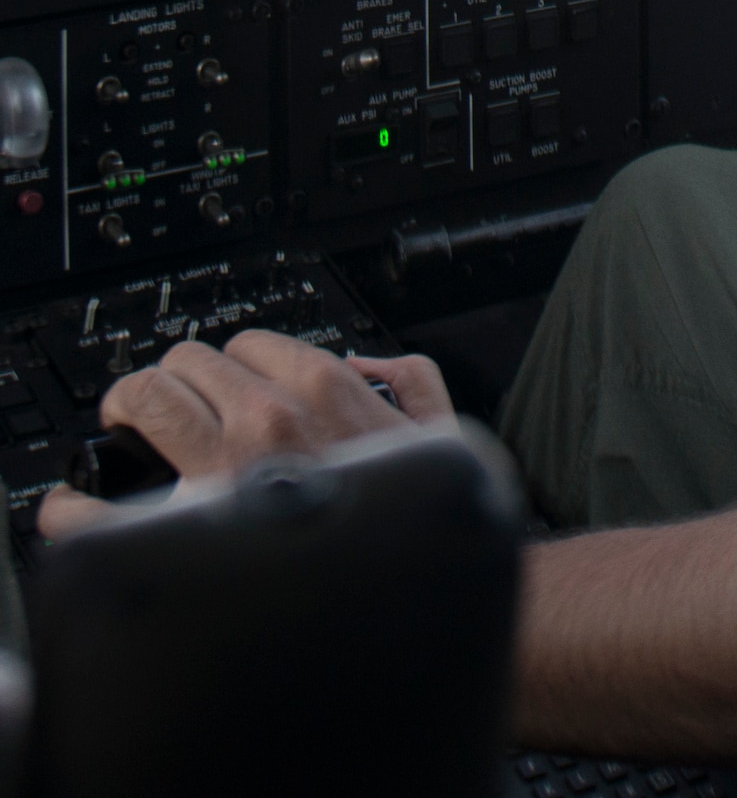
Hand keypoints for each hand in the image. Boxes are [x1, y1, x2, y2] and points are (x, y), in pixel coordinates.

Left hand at [37, 330, 453, 538]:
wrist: (409, 603)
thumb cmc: (422, 526)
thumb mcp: (445, 439)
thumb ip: (416, 384)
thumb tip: (371, 366)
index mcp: (327, 391)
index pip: (251, 343)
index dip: (241, 364)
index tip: (236, 387)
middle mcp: (267, 419)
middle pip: (188, 362)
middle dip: (185, 381)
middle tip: (184, 408)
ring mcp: (219, 469)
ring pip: (143, 398)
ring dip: (135, 410)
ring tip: (137, 432)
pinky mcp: (181, 530)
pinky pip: (99, 504)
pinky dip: (81, 504)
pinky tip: (88, 508)